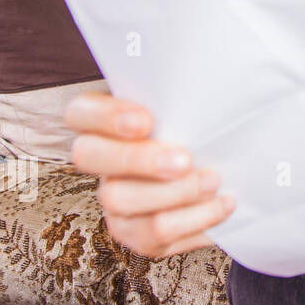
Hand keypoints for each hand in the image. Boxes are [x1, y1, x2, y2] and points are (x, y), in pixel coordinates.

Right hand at [64, 93, 234, 257]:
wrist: (224, 179)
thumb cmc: (203, 134)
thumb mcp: (194, 109)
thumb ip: (189, 94)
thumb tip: (219, 68)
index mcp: (105, 124)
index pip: (80, 112)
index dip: (105, 116)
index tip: (146, 120)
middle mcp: (101, 164)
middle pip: (91, 159)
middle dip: (139, 159)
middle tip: (184, 160)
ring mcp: (114, 203)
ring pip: (123, 201)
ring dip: (174, 193)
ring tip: (214, 181)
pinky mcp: (138, 235)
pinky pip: (156, 234)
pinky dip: (196, 219)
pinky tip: (223, 203)